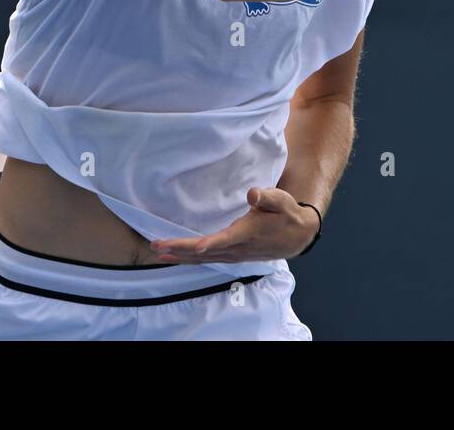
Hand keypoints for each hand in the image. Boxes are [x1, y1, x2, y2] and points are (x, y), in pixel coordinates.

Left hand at [148, 187, 318, 263]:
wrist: (296, 237)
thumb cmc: (286, 215)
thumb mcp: (281, 201)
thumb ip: (267, 197)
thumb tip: (252, 193)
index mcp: (247, 233)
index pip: (227, 239)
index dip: (212, 244)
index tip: (199, 247)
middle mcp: (237, 248)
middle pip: (205, 252)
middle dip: (180, 249)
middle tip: (157, 244)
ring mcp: (232, 255)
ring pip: (202, 259)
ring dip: (180, 256)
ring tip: (158, 252)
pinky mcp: (230, 256)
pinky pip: (206, 260)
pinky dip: (188, 259)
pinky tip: (175, 257)